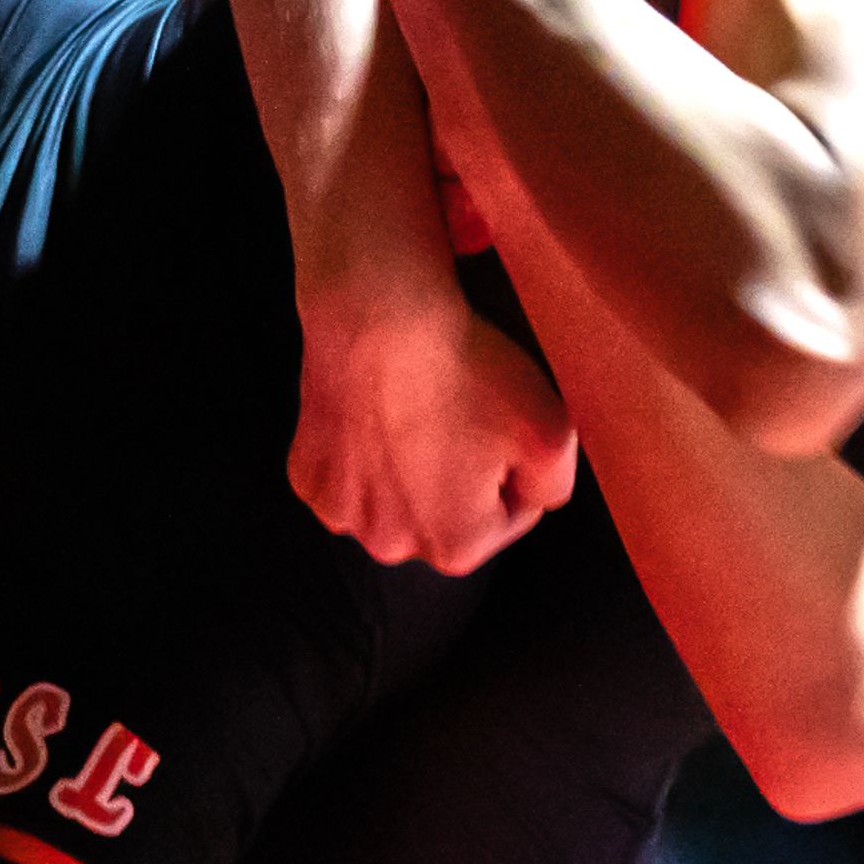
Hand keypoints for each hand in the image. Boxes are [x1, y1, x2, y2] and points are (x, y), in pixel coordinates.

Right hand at [291, 294, 578, 574]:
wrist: (377, 315)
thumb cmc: (463, 370)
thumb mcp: (553, 432)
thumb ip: (555, 486)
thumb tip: (534, 498)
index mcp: (456, 548)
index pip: (511, 513)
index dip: (517, 463)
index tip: (502, 421)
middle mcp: (390, 546)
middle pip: (447, 512)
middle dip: (460, 473)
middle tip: (460, 410)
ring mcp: (341, 512)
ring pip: (395, 496)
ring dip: (409, 466)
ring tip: (418, 406)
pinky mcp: (308, 475)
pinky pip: (350, 473)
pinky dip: (363, 450)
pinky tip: (376, 408)